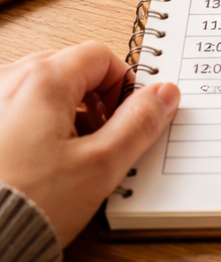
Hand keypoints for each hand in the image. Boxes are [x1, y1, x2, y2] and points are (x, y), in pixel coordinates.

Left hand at [0, 42, 178, 244]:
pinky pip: (12, 109)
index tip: (127, 116)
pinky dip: (32, 125)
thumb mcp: (100, 166)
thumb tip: (164, 95)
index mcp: (42, 80)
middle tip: (99, 139)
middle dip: (93, 99)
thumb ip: (139, 123)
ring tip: (65, 156)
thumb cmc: (27, 205)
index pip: (100, 56)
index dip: (123, 84)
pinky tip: (35, 162)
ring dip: (62, 113)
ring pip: (39, 91)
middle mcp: (7, 81)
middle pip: (69, 70)